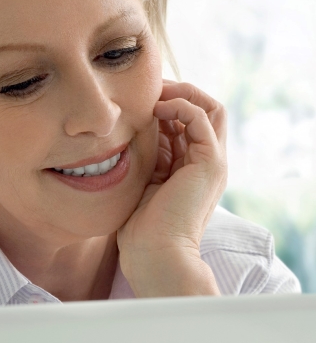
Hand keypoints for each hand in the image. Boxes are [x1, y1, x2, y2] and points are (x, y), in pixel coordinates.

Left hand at [116, 80, 226, 297]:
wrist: (153, 253)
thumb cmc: (139, 226)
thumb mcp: (141, 179)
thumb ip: (146, 154)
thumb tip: (131, 127)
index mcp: (190, 166)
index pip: (188, 122)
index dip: (166, 104)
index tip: (139, 98)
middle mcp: (206, 161)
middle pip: (205, 110)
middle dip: (177, 92)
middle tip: (148, 88)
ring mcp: (212, 162)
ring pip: (210, 108)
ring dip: (181, 93)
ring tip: (153, 94)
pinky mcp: (210, 163)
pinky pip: (202, 119)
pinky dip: (180, 106)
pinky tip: (156, 110)